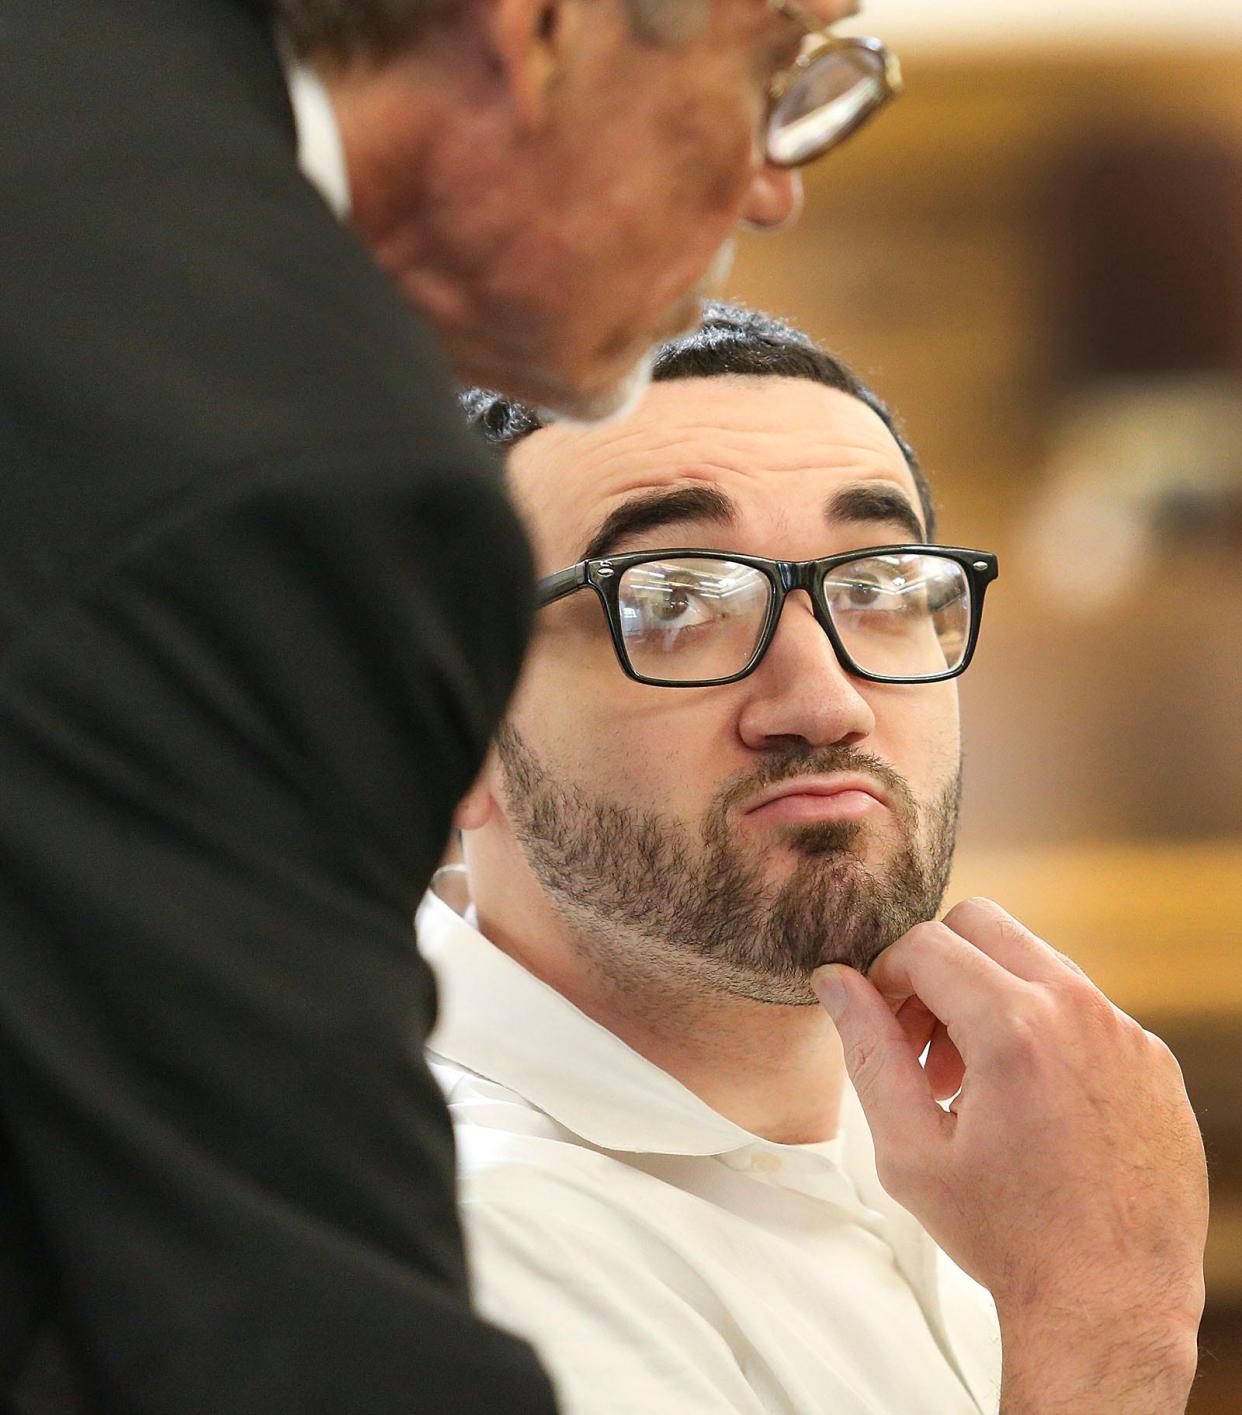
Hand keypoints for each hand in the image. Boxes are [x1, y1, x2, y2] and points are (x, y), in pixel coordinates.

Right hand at [814, 897, 1207, 1413]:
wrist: (1112, 1305)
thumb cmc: (1005, 1237)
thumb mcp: (909, 1151)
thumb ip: (867, 1051)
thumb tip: (834, 980)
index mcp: (1015, 1029)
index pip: (926, 943)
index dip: (885, 976)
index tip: (882, 1028)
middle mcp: (1080, 1012)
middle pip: (983, 924)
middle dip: (937, 967)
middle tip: (924, 1043)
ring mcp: (1127, 1032)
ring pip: (1035, 961)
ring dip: (989, 997)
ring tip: (973, 1083)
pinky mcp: (1154, 1059)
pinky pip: (1083, 1007)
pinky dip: (1041, 1030)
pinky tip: (1029, 1104)